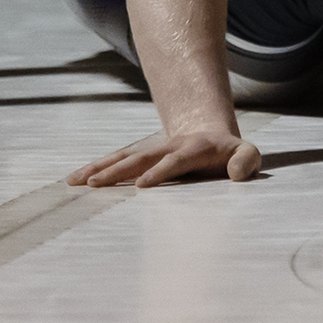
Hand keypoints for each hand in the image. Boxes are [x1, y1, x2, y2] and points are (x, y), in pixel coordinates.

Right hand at [66, 130, 261, 187]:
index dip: (160, 171)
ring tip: (77, 182)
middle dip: (120, 170)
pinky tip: (74, 180)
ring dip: (101, 169)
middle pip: (142, 157)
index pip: (176, 160)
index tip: (141, 186)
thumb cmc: (232, 155)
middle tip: (96, 184)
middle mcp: (170, 146)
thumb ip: (247, 161)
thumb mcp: (248, 154)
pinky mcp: (142, 157)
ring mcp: (153, 150)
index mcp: (196, 148)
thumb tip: (237, 174)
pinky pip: (117, 161)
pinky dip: (96, 169)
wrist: (212, 136)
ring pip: (124, 158)